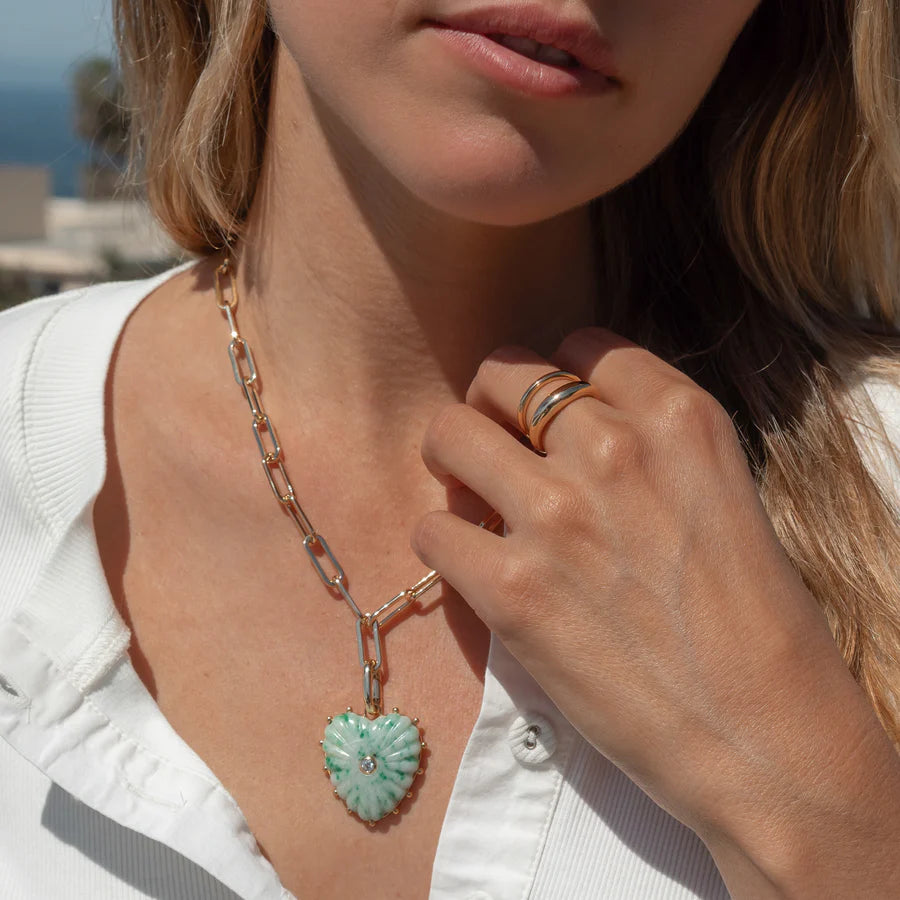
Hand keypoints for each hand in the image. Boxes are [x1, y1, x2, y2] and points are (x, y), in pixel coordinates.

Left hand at [410, 326, 862, 838]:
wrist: (762, 737)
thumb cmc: (756, 625)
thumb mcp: (723, 494)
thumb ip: (652, 448)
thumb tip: (573, 432)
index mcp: (679, 417)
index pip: (582, 346)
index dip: (558, 377)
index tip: (549, 415)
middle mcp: (613, 449)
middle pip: (504, 374)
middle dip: (490, 403)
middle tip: (493, 442)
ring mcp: (556, 514)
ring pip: (450, 434)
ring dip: (451, 461)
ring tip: (470, 496)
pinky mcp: (511, 586)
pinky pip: (432, 529)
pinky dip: (443, 543)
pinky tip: (472, 567)